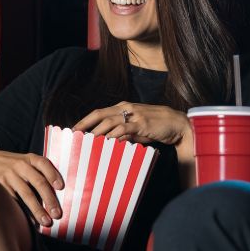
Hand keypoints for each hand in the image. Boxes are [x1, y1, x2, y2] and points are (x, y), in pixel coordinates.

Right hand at [0, 149, 64, 226]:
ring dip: (38, 209)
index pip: (44, 164)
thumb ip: (35, 171)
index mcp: (29, 158)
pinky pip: (14, 200)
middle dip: (50, 199)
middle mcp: (20, 165)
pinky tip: (29, 221)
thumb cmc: (6, 164)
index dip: (54, 175)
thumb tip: (53, 193)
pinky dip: (23, 211)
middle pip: (39, 182)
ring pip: (27, 194)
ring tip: (46, 222)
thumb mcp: (21, 160)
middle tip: (57, 214)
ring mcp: (9, 175)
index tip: (61, 187)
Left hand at [73, 102, 189, 146]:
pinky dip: (114, 135)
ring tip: (85, 141)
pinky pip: (124, 128)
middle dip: (84, 124)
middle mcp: (126, 108)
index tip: (74, 130)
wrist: (177, 124)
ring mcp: (134, 115)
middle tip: (72, 135)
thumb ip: (123, 134)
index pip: (99, 112)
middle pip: (99, 114)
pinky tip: (106, 142)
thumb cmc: (156, 127)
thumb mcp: (136, 131)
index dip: (85, 120)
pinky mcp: (142, 123)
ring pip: (109, 121)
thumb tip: (109, 144)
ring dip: (95, 132)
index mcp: (123, 107)